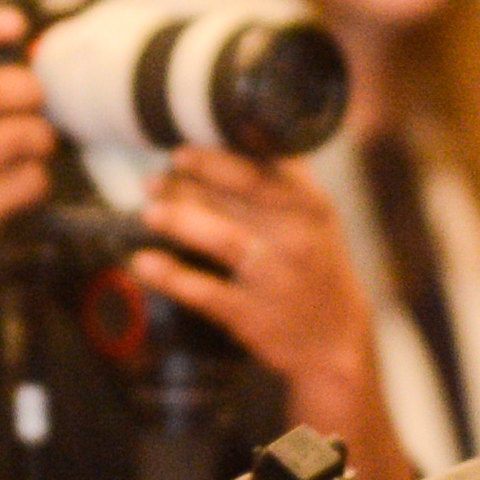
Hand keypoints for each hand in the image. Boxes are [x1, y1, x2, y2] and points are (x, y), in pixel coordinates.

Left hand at [132, 149, 392, 452]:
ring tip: (150, 213)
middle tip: (154, 181)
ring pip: (221, 239)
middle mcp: (297, 238)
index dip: (214, 158)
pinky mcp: (253, 316)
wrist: (336, 340)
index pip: (261, 170)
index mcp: (311, 206)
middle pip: (237, 198)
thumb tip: (227, 138)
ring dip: (179, 220)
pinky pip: (204, 291)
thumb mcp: (315, 220)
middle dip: (189, 182)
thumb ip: (281, 182)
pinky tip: (143, 263)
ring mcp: (276, 278)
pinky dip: (170, 276)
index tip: (181, 153)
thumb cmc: (315, 268)